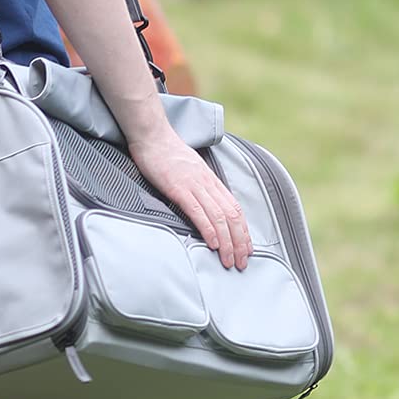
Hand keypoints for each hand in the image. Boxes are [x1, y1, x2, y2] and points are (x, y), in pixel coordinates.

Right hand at [128, 127, 251, 269]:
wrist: (152, 136)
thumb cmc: (167, 153)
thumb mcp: (191, 169)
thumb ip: (200, 186)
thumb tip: (206, 206)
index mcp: (211, 180)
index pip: (235, 209)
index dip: (244, 232)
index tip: (247, 250)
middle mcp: (208, 184)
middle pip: (232, 216)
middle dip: (240, 242)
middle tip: (242, 262)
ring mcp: (194, 186)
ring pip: (219, 217)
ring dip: (228, 242)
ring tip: (229, 260)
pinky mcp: (179, 189)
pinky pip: (198, 212)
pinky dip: (209, 229)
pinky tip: (213, 243)